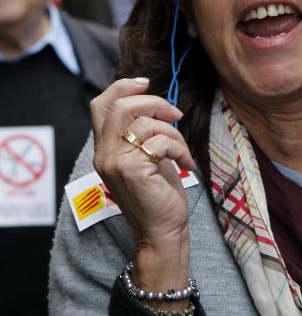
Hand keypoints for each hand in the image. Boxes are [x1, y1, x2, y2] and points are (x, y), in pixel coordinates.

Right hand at [91, 77, 195, 251]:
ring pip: (146, 123)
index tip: (146, 84)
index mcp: (104, 148)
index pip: (100, 105)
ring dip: (174, 132)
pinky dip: (180, 149)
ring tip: (182, 150)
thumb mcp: (145, 155)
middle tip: (175, 116)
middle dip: (155, 103)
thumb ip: (139, 131)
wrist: (162, 230)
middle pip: (122, 106)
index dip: (123, 87)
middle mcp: (103, 153)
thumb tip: (151, 99)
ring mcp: (115, 161)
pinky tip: (186, 164)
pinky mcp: (132, 169)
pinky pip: (160, 141)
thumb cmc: (158, 192)